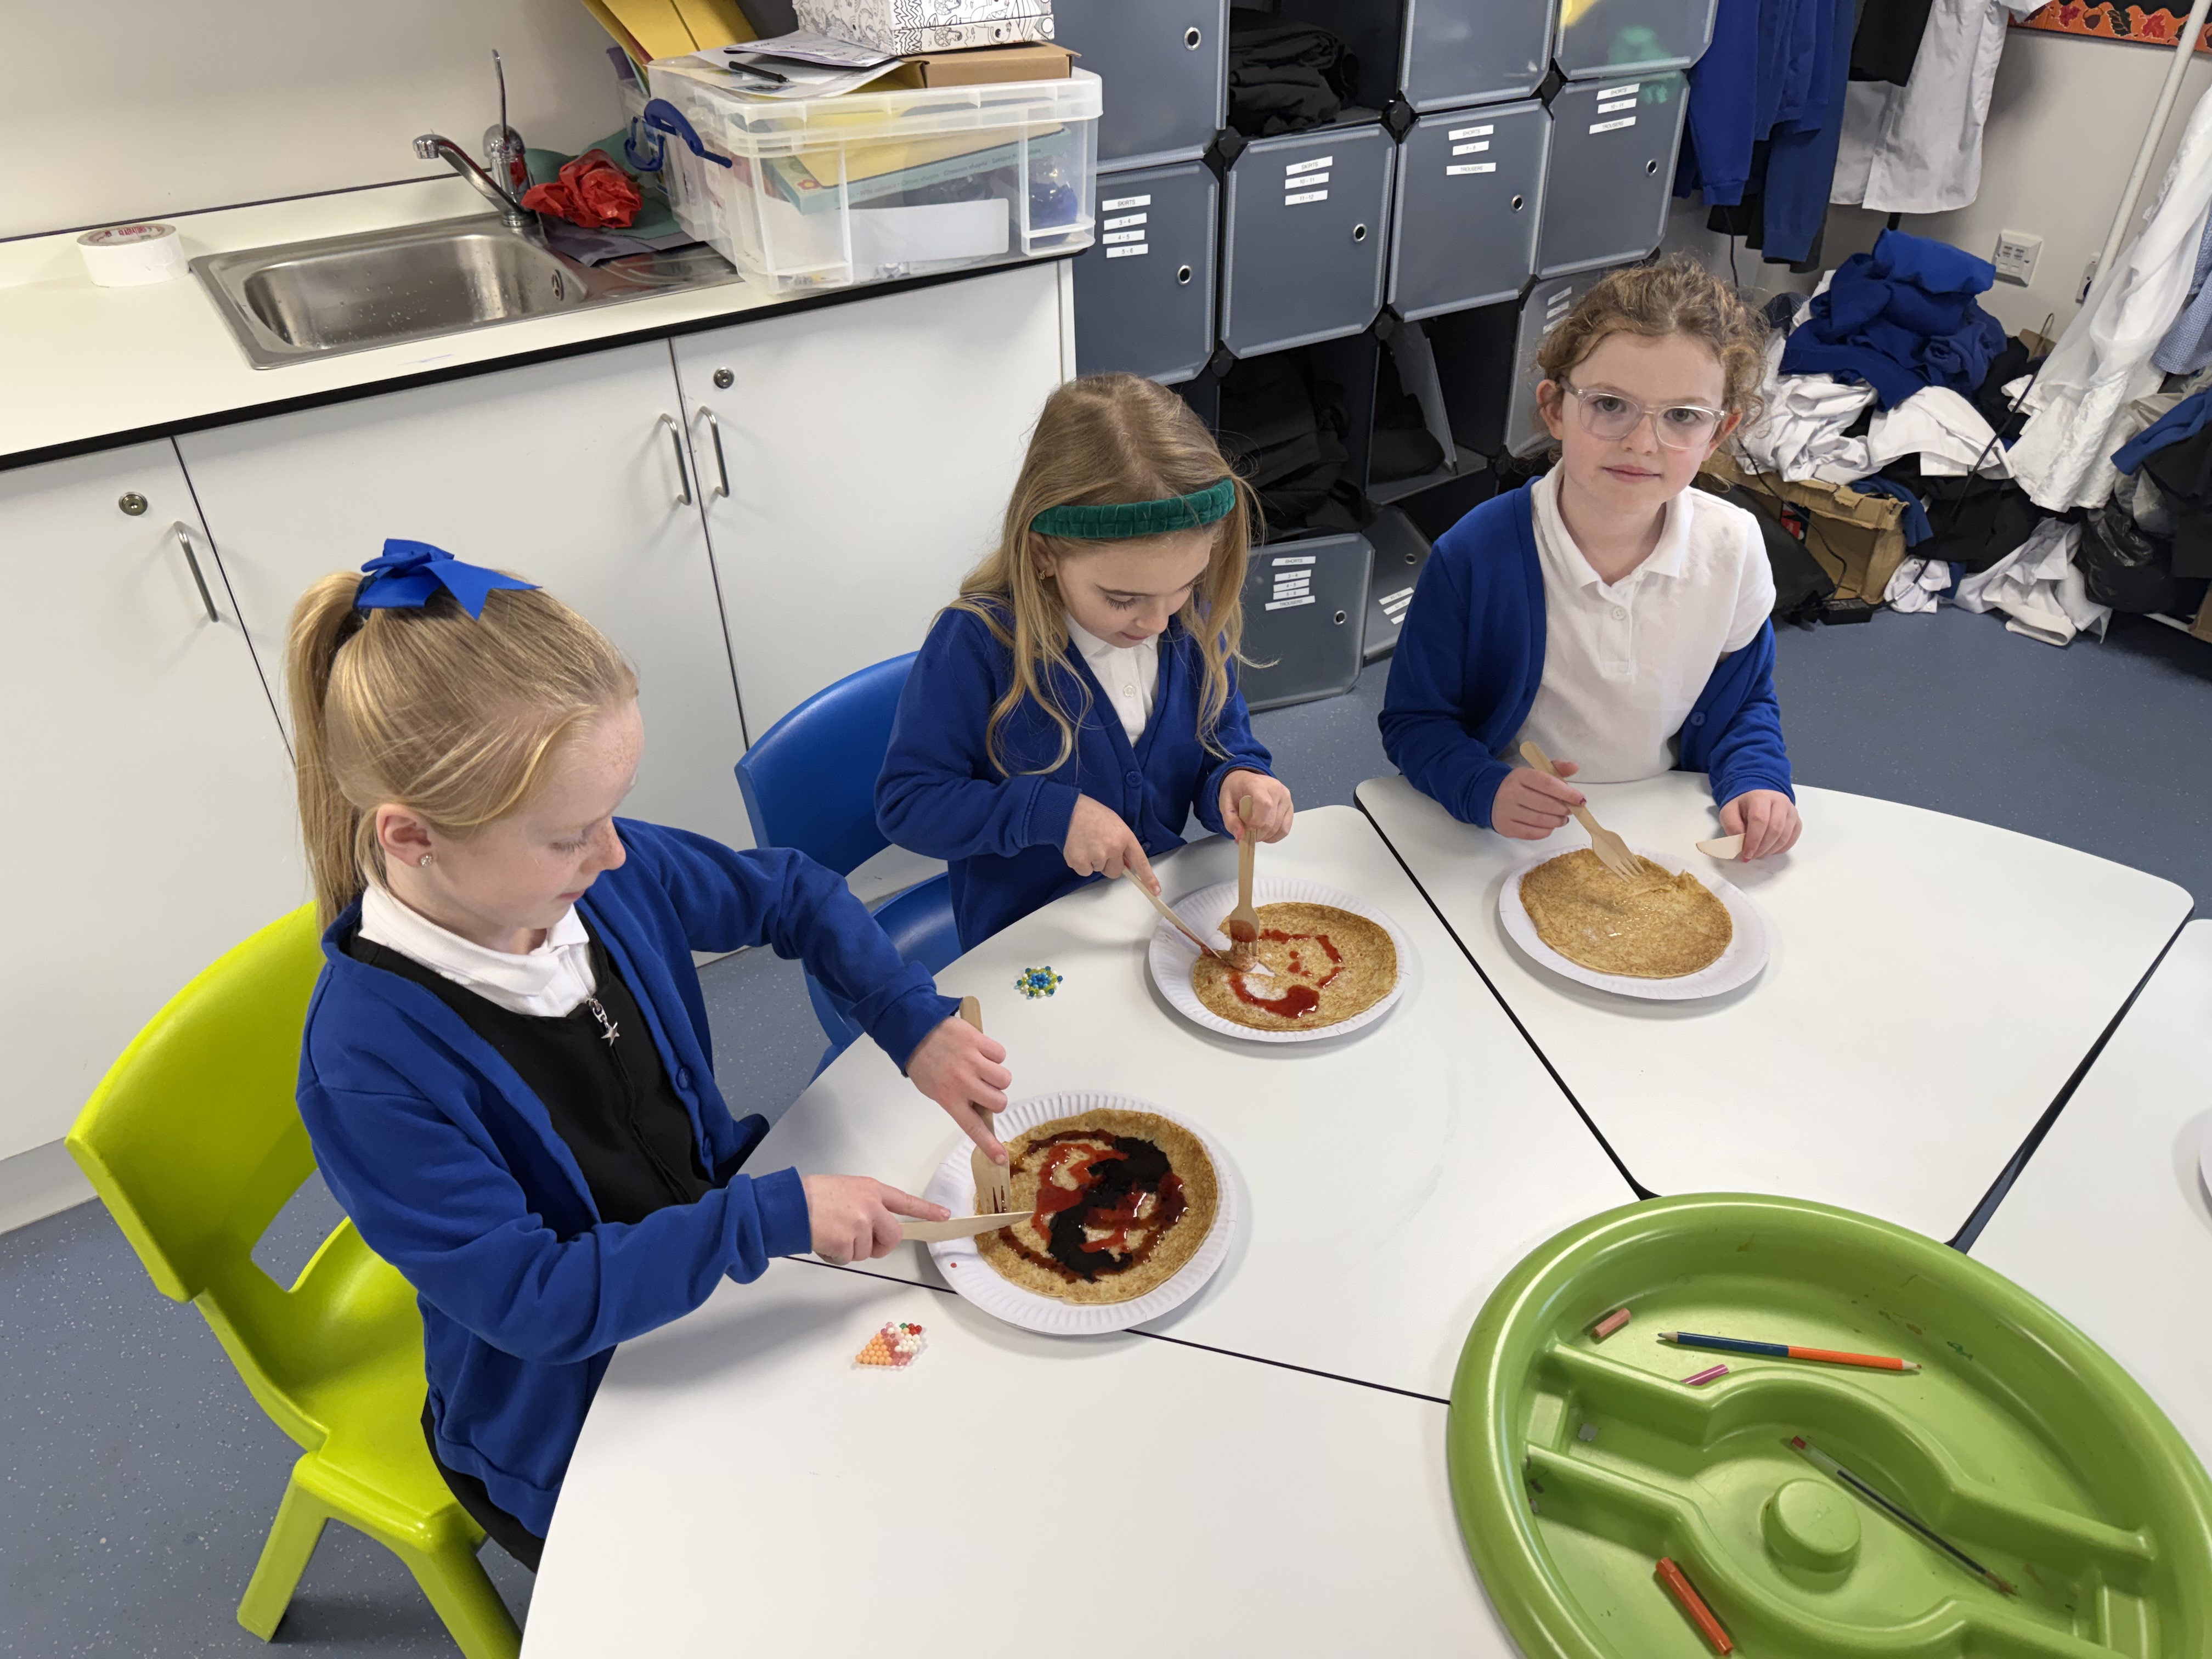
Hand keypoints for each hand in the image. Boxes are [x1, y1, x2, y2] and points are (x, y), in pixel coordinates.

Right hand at [800, 1174, 945, 1265]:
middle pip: (893, 1236)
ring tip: (830, 1233)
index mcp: (871, 1190)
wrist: (789, 1205)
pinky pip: (849, 1258)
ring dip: (850, 1250)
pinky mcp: (848, 1242)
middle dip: (880, 1246)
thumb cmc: (811, 1196)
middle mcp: (871, 1205)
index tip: (944, 1216)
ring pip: (867, 1251)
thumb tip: (871, 1226)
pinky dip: (836, 1256)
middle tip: (861, 1245)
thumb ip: (864, 1204)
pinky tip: (824, 1241)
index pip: (905, 1201)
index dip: (926, 1210)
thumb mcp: (845, 1190)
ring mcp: (861, 1224)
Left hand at [906, 1014, 1012, 1161]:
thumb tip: (981, 1108)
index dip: (989, 1144)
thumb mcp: (935, 1090)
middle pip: (998, 1101)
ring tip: (983, 1069)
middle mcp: (963, 1083)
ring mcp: (972, 1061)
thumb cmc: (924, 1063)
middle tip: (984, 1088)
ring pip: (1004, 1079)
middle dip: (996, 1097)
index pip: (973, 1127)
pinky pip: (1000, 1054)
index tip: (1001, 1158)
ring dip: (997, 1076)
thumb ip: (957, 1101)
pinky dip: (995, 1054)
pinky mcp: (979, 1042)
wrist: (916, 1030)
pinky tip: (981, 1051)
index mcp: (949, 1098)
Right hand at [1064, 793, 1155, 889]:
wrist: (1069, 810)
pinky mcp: (1080, 861)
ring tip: (1086, 843)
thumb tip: (1127, 865)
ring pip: (1098, 871)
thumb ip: (1123, 845)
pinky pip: (1084, 872)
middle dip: (1109, 865)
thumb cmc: (1093, 815)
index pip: (1140, 861)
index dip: (1148, 877)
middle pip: (1115, 872)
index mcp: (1125, 837)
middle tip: (1099, 848)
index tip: (1155, 891)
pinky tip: (1078, 848)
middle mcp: (1113, 848)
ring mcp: (1097, 856)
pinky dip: (1080, 864)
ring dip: (1093, 862)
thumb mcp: (1115, 825)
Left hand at [1220, 770, 1293, 842]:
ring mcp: (1286, 797)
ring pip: (1279, 827)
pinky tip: (1265, 834)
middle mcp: (1276, 789)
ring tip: (1255, 833)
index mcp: (1257, 784)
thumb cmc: (1235, 790)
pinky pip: (1285, 828)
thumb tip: (1240, 837)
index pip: (1264, 804)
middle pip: (1271, 820)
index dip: (1256, 821)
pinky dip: (1275, 836)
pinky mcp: (1290, 806)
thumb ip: (1231, 821)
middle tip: (1247, 835)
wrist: (1245, 780)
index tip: (1247, 828)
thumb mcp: (1225, 804)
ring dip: (1266, 836)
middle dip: (1258, 834)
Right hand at [1491, 761, 1582, 839]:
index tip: (1581, 800)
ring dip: (1558, 821)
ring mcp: (1507, 811)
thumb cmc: (1520, 785)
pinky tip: (1550, 826)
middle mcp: (1511, 793)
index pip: (1548, 784)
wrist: (1491, 796)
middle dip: (1564, 809)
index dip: (1568, 793)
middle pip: (1546, 804)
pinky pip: (1532, 833)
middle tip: (1571, 810)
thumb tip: (1574, 767)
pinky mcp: (1506, 827)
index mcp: (1520, 775)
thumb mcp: (1535, 772)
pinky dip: (1546, 831)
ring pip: (1541, 820)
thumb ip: (1556, 768)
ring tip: (1563, 819)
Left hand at [1721, 790, 1800, 858]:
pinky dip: (1780, 849)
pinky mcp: (1797, 821)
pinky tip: (1769, 850)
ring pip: (1784, 836)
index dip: (1753, 840)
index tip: (1746, 854)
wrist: (1758, 799)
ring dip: (1770, 850)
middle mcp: (1780, 801)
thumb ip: (1732, 826)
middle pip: (1775, 829)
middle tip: (1752, 856)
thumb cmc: (1743, 807)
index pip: (1759, 819)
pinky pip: (1792, 839)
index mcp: (1760, 797)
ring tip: (1759, 854)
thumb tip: (1741, 843)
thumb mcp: (1729, 812)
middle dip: (1762, 847)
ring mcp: (1791, 811)